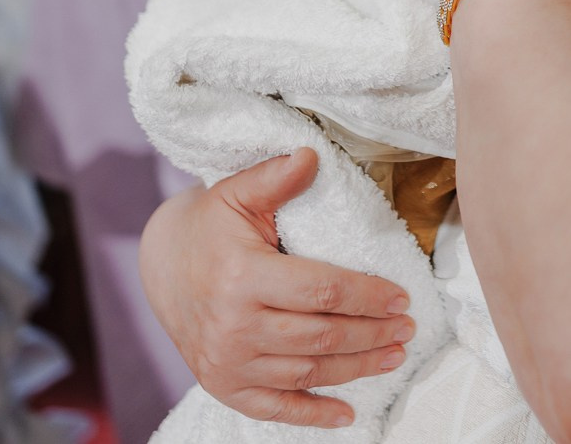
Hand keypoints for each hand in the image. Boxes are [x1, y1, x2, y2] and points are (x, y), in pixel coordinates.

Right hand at [138, 150, 414, 428]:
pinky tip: (347, 413)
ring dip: (356, 369)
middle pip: (320, 338)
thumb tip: (312, 155)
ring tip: (394, 355)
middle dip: (372, 334)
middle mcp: (233, 327)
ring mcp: (226, 363)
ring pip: (306, 374)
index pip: (321, 292)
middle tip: (408, 328)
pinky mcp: (222, 385)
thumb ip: (276, 177)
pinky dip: (312, 415)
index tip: (401, 297)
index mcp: (242, 278)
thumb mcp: (237, 192)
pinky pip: (273, 408)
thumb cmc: (209, 225)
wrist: (161, 265)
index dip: (367, 296)